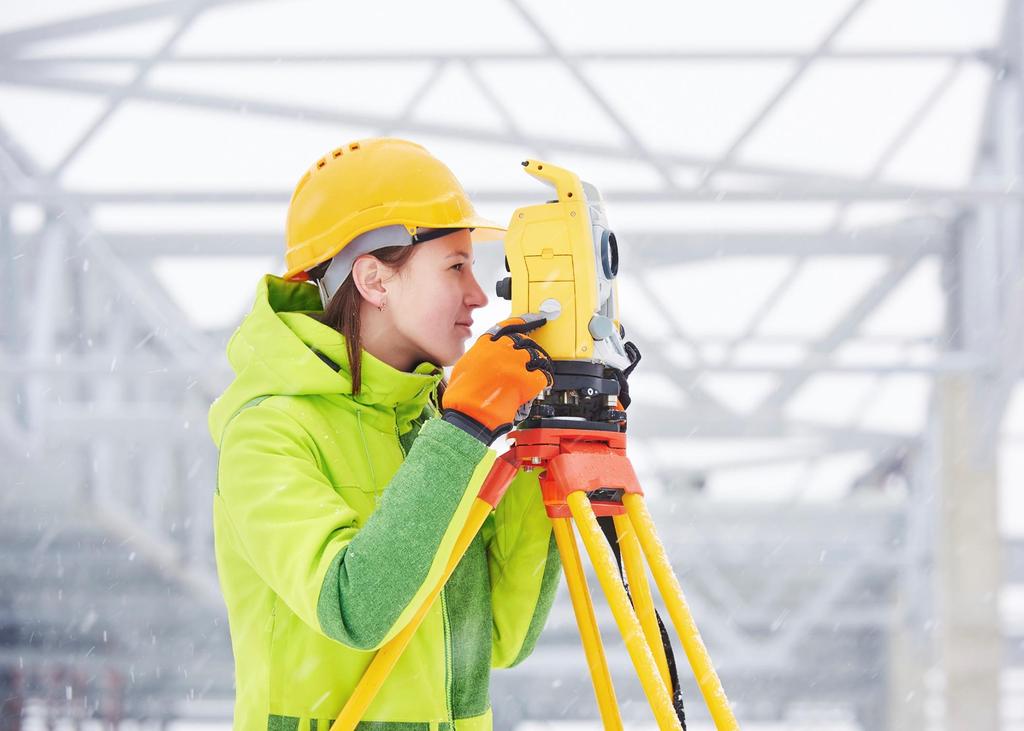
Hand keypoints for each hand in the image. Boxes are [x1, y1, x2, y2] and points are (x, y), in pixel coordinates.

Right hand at [442, 314, 553, 442]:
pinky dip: (540, 382)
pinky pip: (542, 375)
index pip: (510, 326)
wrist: (469, 414)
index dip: (525, 322)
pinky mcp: (528, 378)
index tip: (535, 320)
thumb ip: (482, 354)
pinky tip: (532, 389)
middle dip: (529, 351)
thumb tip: (493, 354)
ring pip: (537, 357)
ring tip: (528, 378)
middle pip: (525, 341)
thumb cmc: (463, 395)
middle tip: (528, 362)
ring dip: (536, 367)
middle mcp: (502, 348)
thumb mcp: (467, 365)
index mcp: (486, 343)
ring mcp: (516, 362)